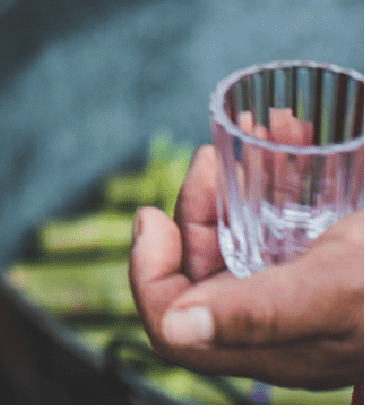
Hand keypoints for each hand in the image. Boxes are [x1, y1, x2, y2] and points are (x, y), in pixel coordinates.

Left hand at [129, 144, 363, 389]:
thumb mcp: (326, 288)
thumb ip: (255, 311)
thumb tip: (175, 326)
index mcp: (265, 343)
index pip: (171, 325)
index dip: (149, 273)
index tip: (152, 217)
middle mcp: (273, 320)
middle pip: (199, 268)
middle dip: (197, 207)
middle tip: (211, 158)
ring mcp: (298, 286)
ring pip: (239, 234)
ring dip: (237, 180)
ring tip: (260, 132)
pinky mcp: (323, 256)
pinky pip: (280, 214)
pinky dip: (276, 172)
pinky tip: (291, 134)